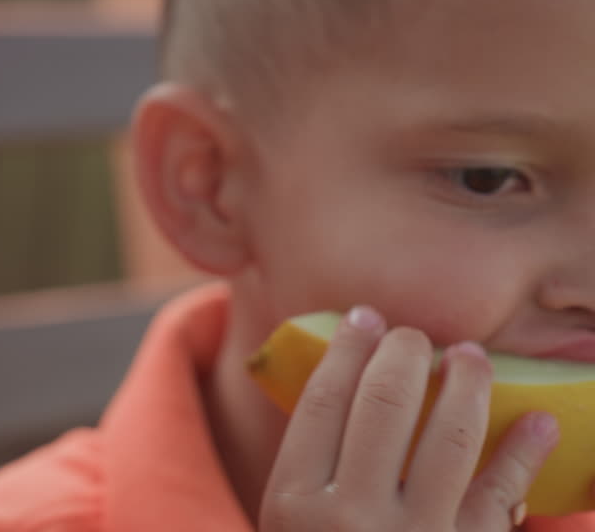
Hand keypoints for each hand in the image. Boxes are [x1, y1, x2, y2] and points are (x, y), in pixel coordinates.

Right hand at [260, 306, 558, 530]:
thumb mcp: (290, 530)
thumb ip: (311, 472)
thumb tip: (343, 383)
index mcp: (294, 505)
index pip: (323, 401)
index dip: (348, 349)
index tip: (366, 318)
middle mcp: (350, 519)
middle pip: (384, 405)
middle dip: (406, 355)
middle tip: (417, 336)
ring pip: (451, 435)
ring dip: (468, 383)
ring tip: (471, 358)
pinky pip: (503, 494)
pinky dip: (525, 452)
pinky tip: (538, 421)